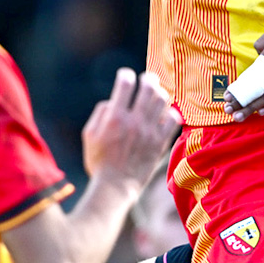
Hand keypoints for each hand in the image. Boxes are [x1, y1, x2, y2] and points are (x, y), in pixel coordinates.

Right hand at [83, 68, 181, 187]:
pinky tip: (165, 113)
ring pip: (162, 100)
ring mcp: (150, 132)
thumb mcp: (89, 135)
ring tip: (156, 94)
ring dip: (159, 92)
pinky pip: (174, 119)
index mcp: (115, 118)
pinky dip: (171, 112)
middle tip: (146, 79)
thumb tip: (114, 99)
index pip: (125, 83)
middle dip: (147, 78)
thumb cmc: (99, 161)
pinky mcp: (161, 143)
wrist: (115, 187)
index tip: (125, 75)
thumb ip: (101, 112)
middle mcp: (134, 122)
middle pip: (148, 88)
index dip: (125, 74)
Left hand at [223, 23, 263, 119]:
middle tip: (229, 110)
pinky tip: (261, 112)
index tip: (227, 96)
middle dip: (243, 102)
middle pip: (260, 89)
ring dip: (254, 108)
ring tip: (240, 116)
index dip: (239, 87)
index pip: (252, 74)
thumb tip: (255, 55)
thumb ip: (262, 41)